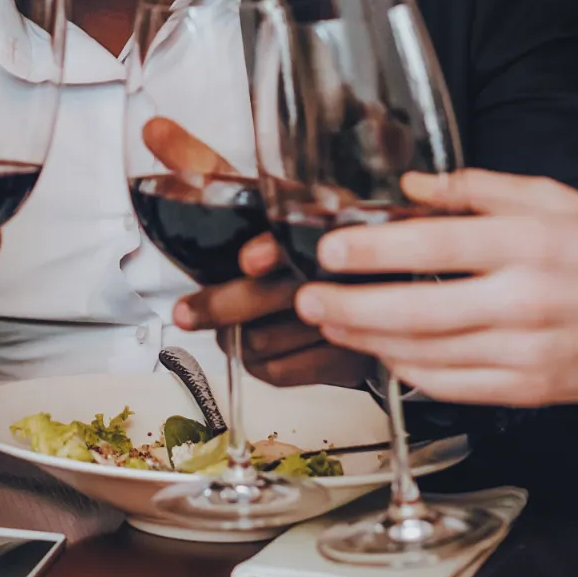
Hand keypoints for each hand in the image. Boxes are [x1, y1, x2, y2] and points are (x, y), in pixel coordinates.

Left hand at [171, 238, 372, 388]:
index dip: (273, 250)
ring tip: (233, 328)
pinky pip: (279, 372)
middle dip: (217, 307)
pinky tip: (256, 352)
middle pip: (267, 296)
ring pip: (261, 339)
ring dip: (235, 338)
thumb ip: (262, 220)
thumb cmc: (326, 260)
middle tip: (186, 314)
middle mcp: (342, 280)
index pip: (298, 242)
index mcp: (329, 235)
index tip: (249, 261)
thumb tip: (200, 204)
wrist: (391, 304)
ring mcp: (346, 325)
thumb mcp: (300, 223)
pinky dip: (257, 365)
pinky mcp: (346, 362)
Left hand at [289, 169, 577, 405]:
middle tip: (309, 300)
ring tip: (332, 325)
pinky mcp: (531, 389)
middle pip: (418, 310)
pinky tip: (384, 354)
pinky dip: (411, 372)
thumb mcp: (545, 196)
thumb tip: (408, 187)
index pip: (433, 245)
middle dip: (351, 307)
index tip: (330, 252)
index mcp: (527, 244)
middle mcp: (525, 301)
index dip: (372, 253)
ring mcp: (528, 352)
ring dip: (370, 342)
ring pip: (428, 355)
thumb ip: (474, 188)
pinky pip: (453, 386)